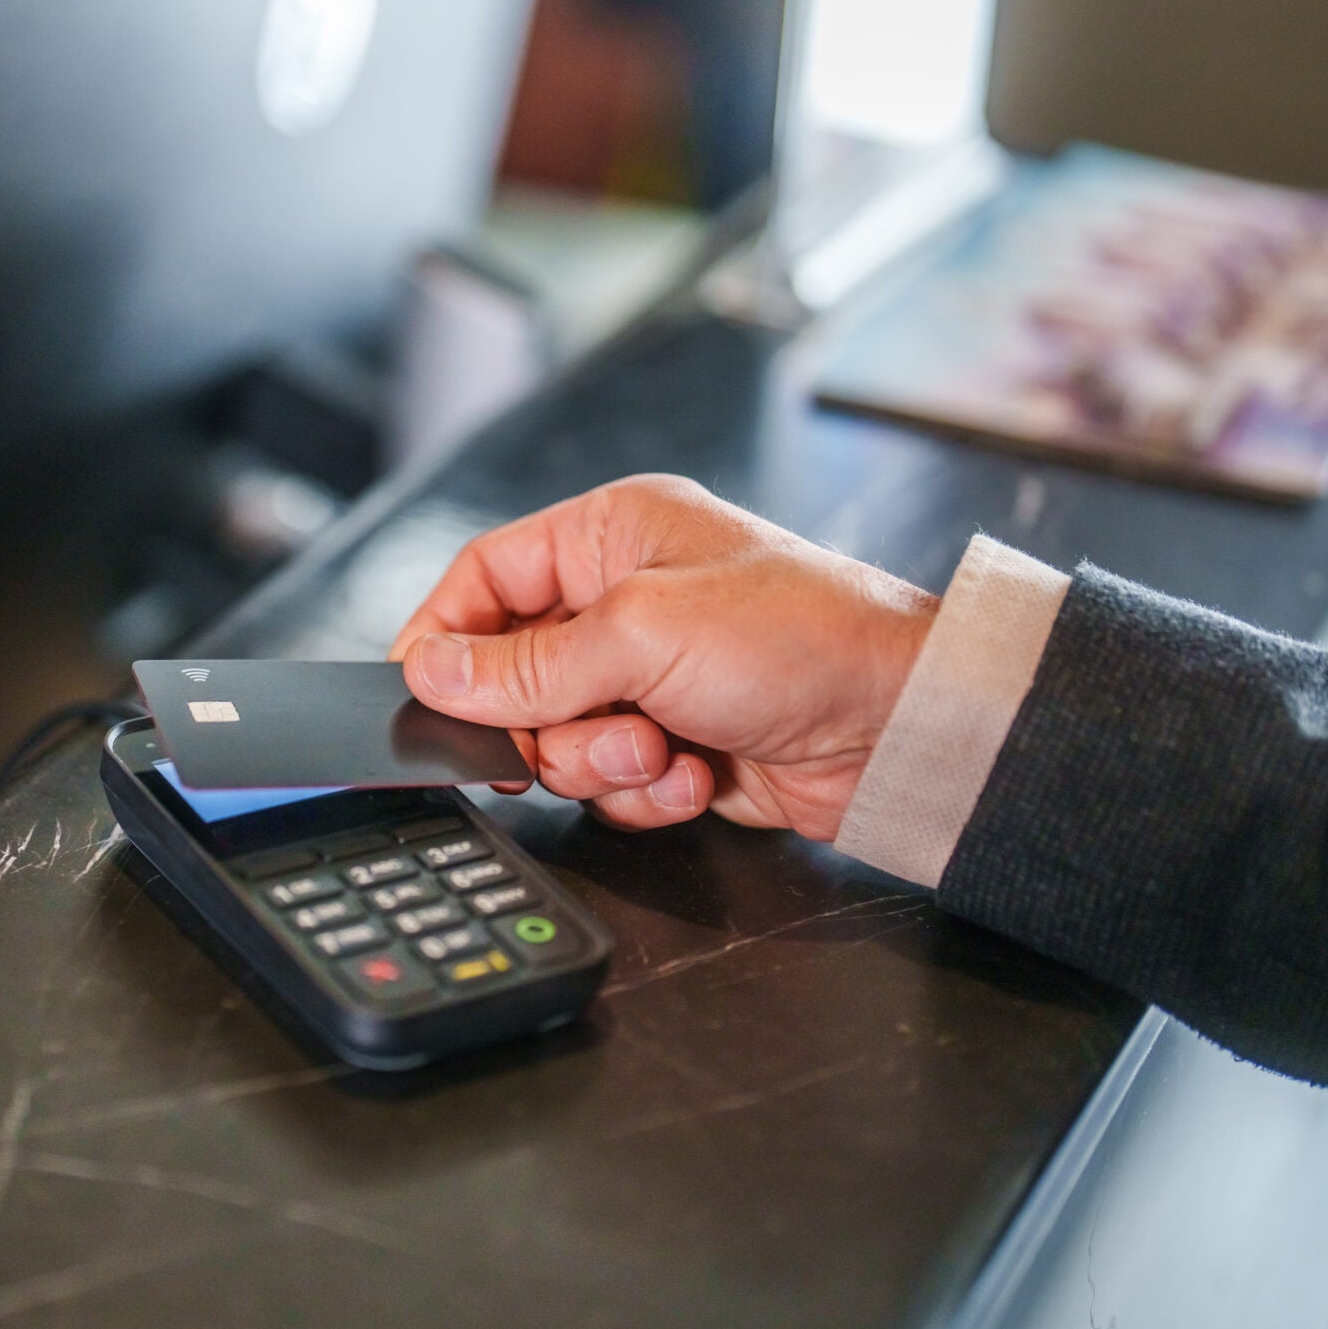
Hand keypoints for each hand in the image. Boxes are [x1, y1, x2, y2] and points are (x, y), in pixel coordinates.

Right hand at [391, 476, 937, 839]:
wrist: (904, 725)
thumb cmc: (803, 638)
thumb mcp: (643, 634)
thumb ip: (528, 663)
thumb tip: (435, 673)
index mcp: (613, 535)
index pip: (486, 577)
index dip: (447, 636)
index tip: (423, 694)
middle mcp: (627, 600)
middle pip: (514, 674)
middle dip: (546, 720)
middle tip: (594, 729)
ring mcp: (654, 677)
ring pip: (559, 740)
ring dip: (603, 762)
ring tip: (665, 752)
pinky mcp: (680, 744)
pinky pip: (612, 784)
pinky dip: (647, 793)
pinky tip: (700, 777)